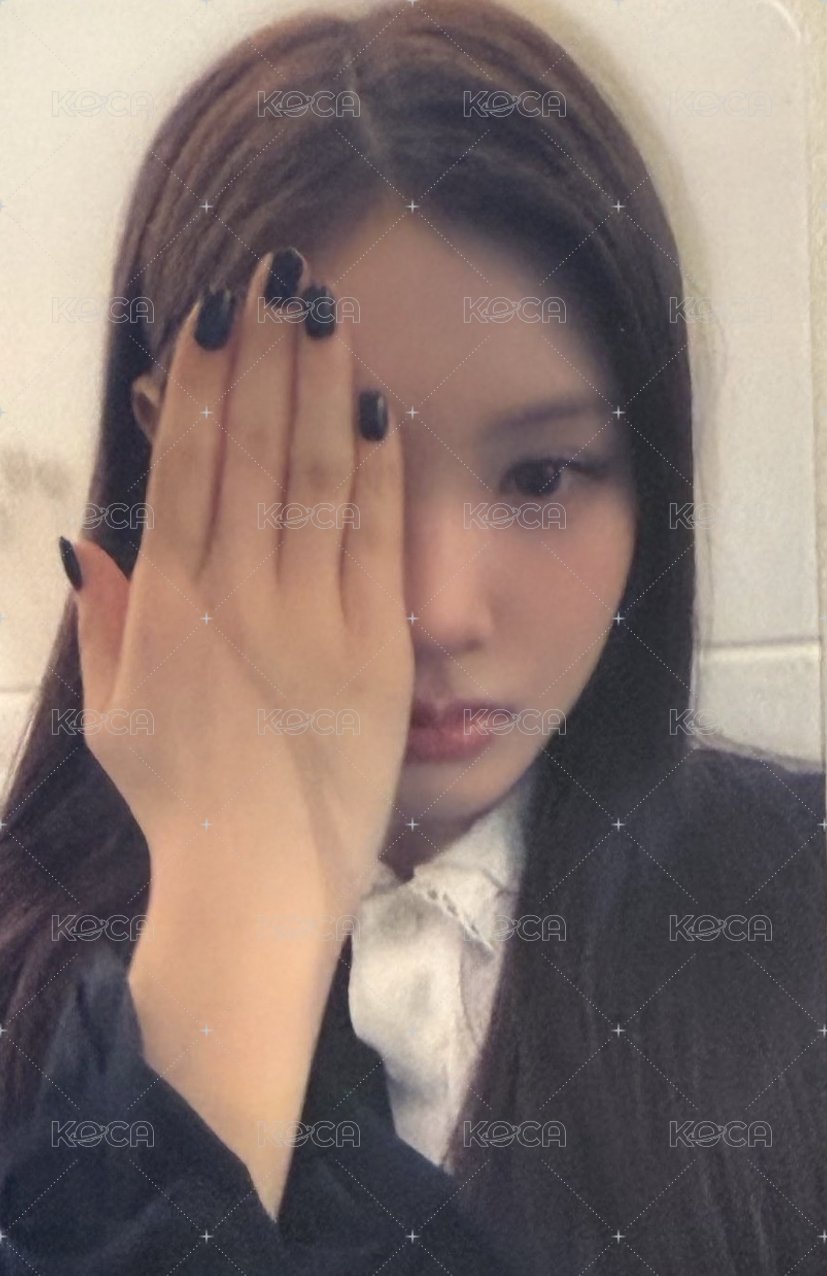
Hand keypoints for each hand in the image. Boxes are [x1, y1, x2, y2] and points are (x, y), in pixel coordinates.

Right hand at [70, 249, 412, 916]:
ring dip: (323, 387)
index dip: (203, 377)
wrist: (254, 889)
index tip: (218, 309)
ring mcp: (312, 622)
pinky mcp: (376, 651)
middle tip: (282, 273)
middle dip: (268, 353)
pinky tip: (380, 408)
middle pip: (254, 449)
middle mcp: (238, 599)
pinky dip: (380, 472)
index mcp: (169, 606)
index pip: (187, 463)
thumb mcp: (113, 714)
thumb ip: (102, 619)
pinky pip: (379, 542)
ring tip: (331, 313)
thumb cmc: (179, 804)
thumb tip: (87, 539)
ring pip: (317, 478)